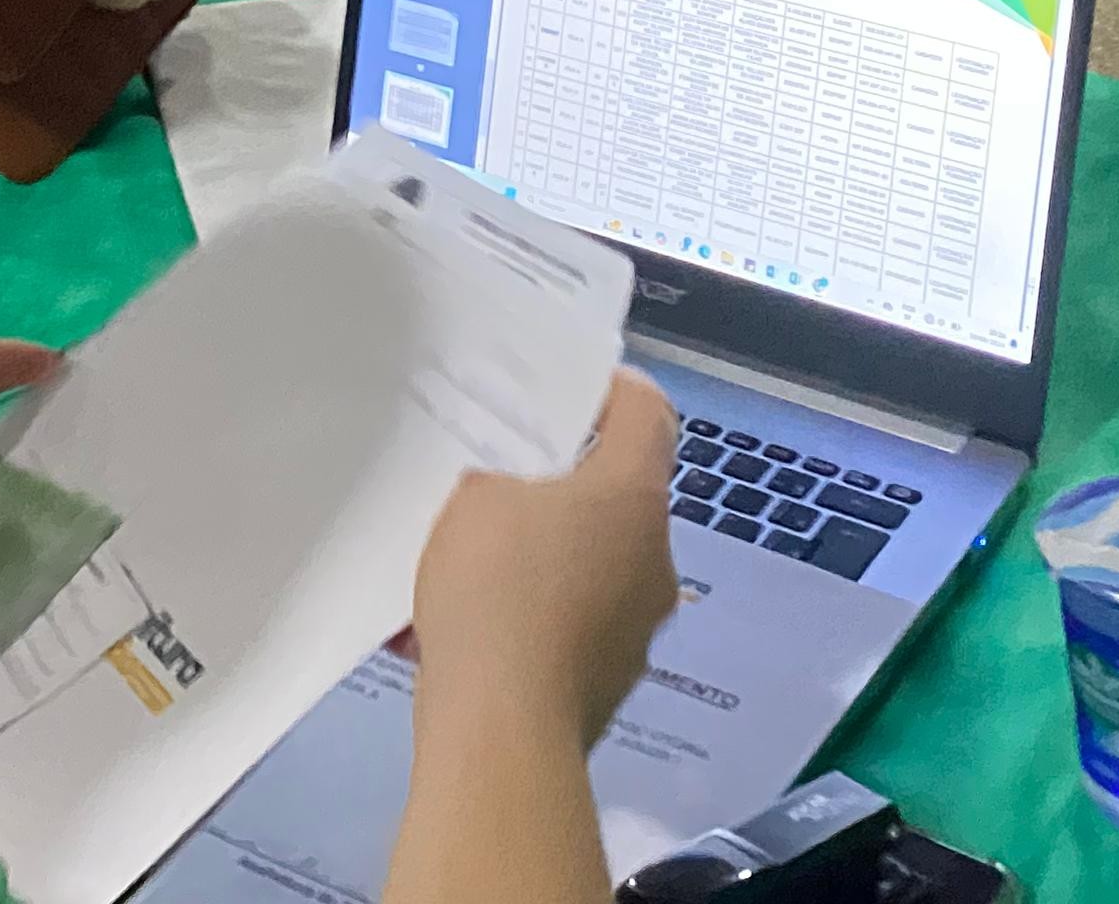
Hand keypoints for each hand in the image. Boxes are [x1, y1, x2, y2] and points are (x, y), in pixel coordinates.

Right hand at [407, 371, 679, 744]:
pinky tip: (463, 636)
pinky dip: (529, 628)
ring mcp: (640, 630)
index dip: (613, 392)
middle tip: (503, 491)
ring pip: (594, 573)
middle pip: (619, 503)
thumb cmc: (497, 588)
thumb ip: (499, 486)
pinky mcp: (611, 685)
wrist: (503, 726)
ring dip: (545, 567)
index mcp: (634, 496)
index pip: (648, 414)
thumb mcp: (473, 501)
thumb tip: (512, 511)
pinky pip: (569, 635)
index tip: (570, 394)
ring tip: (471, 575)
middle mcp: (656, 560)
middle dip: (564, 494)